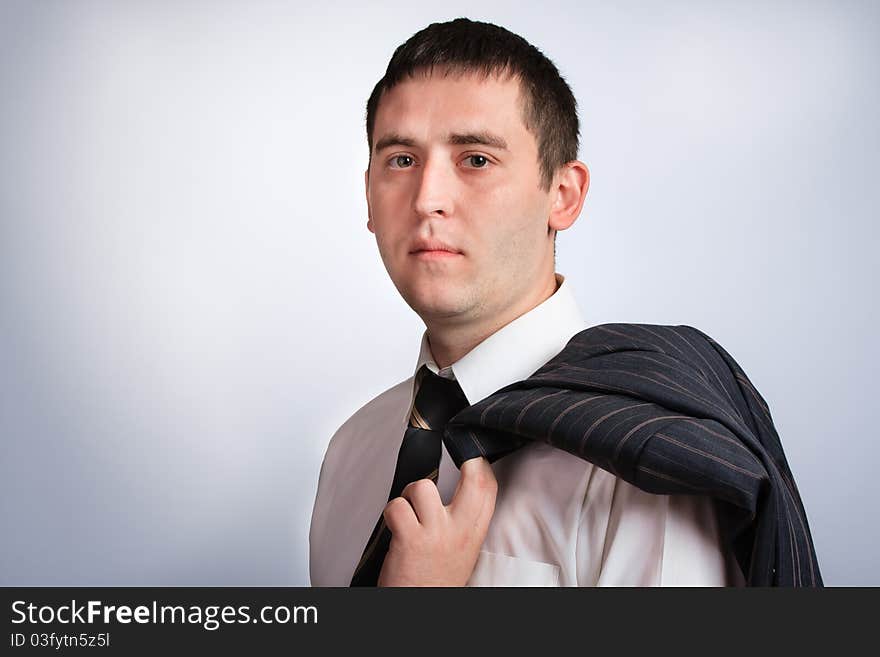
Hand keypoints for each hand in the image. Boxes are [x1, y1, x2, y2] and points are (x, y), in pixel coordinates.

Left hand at [377, 456, 497, 586]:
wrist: (419, 607)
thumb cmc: (435, 581)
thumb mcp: (463, 551)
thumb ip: (465, 521)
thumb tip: (464, 488)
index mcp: (473, 534)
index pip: (489, 489)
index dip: (482, 464)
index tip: (473, 455)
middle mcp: (459, 532)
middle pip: (473, 479)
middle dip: (464, 460)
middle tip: (454, 458)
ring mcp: (435, 534)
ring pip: (423, 486)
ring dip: (409, 494)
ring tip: (409, 510)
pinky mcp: (409, 539)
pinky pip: (396, 506)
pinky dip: (390, 512)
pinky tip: (395, 526)